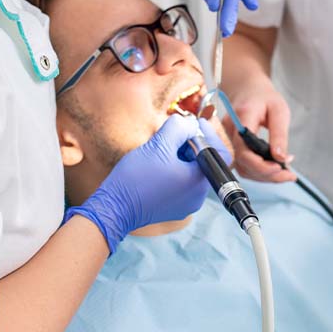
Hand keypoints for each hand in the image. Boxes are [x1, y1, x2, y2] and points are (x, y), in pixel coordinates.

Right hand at [65, 115, 209, 253]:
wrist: (114, 208)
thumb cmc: (136, 178)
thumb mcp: (159, 144)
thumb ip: (180, 127)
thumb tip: (191, 124)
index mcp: (199, 181)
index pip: (219, 153)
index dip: (209, 134)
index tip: (194, 124)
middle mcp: (197, 196)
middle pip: (203, 161)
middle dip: (189, 144)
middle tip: (170, 135)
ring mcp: (186, 204)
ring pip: (191, 171)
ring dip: (179, 156)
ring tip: (159, 150)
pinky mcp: (174, 208)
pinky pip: (181, 183)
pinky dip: (173, 169)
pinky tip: (155, 165)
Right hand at [222, 79, 295, 182]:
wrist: (247, 89)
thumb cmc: (264, 97)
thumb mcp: (279, 110)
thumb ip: (279, 134)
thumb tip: (280, 158)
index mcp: (242, 118)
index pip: (244, 150)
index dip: (260, 165)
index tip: (280, 168)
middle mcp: (229, 130)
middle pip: (242, 163)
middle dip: (267, 174)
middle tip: (289, 174)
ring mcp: (227, 139)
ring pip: (241, 167)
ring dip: (263, 176)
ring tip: (284, 173)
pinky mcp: (230, 145)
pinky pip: (242, 164)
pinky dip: (257, 170)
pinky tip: (272, 168)